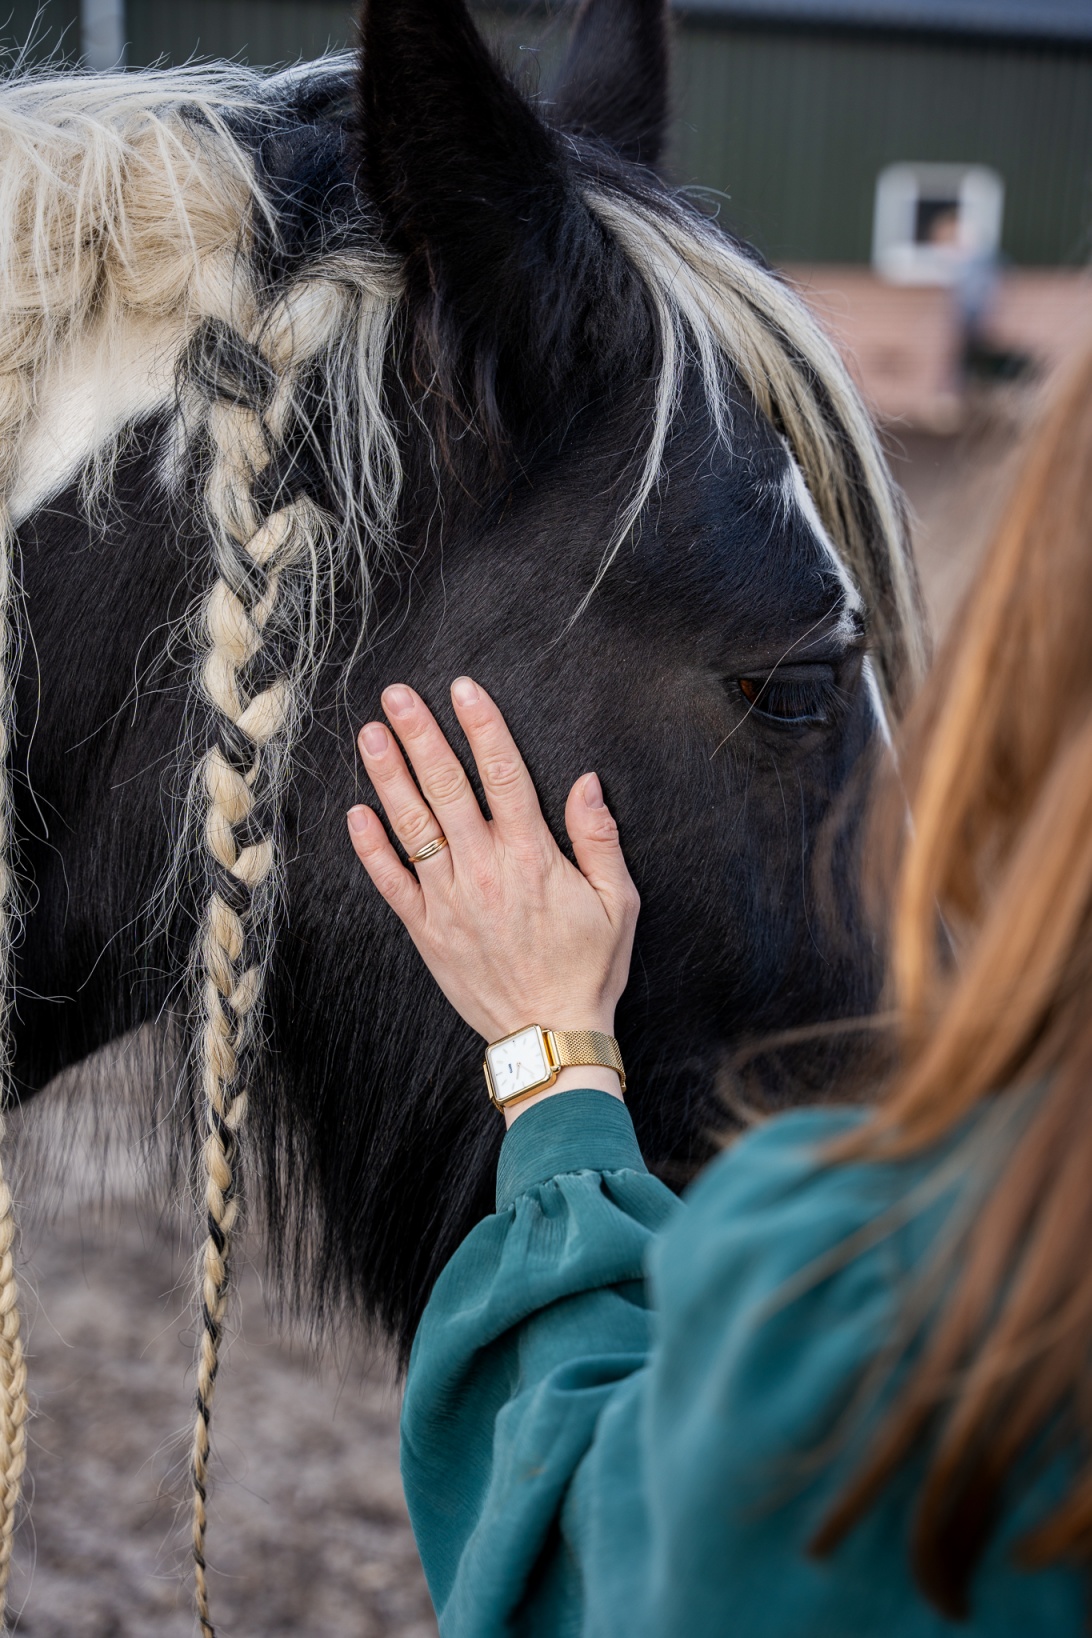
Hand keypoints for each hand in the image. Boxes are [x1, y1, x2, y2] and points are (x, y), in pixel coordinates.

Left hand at [346, 677, 638, 1117]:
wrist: (550, 1034)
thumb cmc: (588, 967)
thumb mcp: (618, 902)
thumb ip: (600, 839)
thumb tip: (587, 782)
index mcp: (533, 856)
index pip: (503, 774)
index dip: (482, 726)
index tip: (463, 688)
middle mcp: (485, 869)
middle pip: (446, 787)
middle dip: (420, 735)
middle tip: (397, 695)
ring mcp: (450, 899)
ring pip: (412, 825)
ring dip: (389, 776)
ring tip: (370, 734)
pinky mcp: (426, 929)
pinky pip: (391, 881)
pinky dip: (371, 847)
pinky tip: (356, 812)